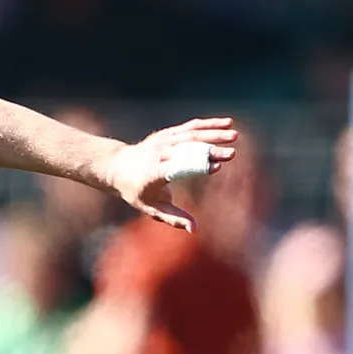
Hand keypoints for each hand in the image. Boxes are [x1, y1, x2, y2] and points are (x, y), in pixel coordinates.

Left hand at [102, 118, 239, 231]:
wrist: (117, 166)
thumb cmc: (136, 192)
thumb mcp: (151, 208)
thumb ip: (173, 218)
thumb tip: (195, 229)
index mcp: (154, 173)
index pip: (178, 168)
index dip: (197, 166)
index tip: (217, 167)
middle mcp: (159, 154)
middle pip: (188, 150)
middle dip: (211, 151)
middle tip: (232, 153)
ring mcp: (163, 141)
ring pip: (191, 134)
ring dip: (214, 133)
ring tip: (235, 136)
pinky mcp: (168, 133)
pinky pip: (190, 127)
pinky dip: (208, 124)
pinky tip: (227, 124)